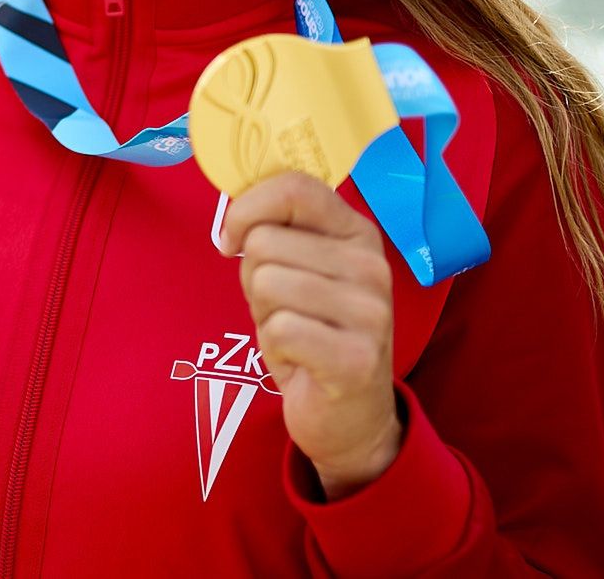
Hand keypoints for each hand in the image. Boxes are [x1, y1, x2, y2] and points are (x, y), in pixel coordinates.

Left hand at [217, 171, 401, 498]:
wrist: (349, 415)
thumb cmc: (312, 332)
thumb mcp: (298, 272)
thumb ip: (274, 235)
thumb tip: (232, 219)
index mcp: (356, 233)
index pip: (295, 187)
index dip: (248, 207)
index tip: (232, 238)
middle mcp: (371, 266)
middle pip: (265, 242)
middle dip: (253, 278)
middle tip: (280, 308)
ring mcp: (370, 312)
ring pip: (267, 283)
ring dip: (264, 314)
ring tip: (292, 332)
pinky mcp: (357, 358)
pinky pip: (280, 328)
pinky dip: (274, 345)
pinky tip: (299, 358)